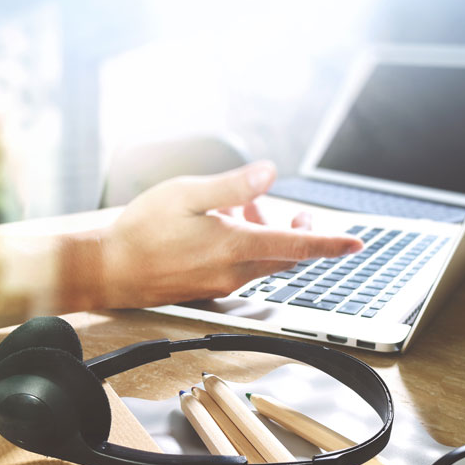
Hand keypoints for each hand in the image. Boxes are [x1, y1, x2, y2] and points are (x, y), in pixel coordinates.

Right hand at [98, 161, 362, 308]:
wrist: (108, 272)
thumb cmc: (141, 231)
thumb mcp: (186, 195)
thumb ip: (232, 186)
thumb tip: (270, 175)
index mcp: (234, 248)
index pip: (297, 245)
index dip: (330, 243)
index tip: (356, 243)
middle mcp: (234, 272)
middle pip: (285, 254)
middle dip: (296, 230)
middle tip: (296, 210)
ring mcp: (221, 285)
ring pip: (262, 261)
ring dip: (265, 234)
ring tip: (244, 206)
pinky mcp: (208, 290)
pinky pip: (241, 268)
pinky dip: (246, 246)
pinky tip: (223, 226)